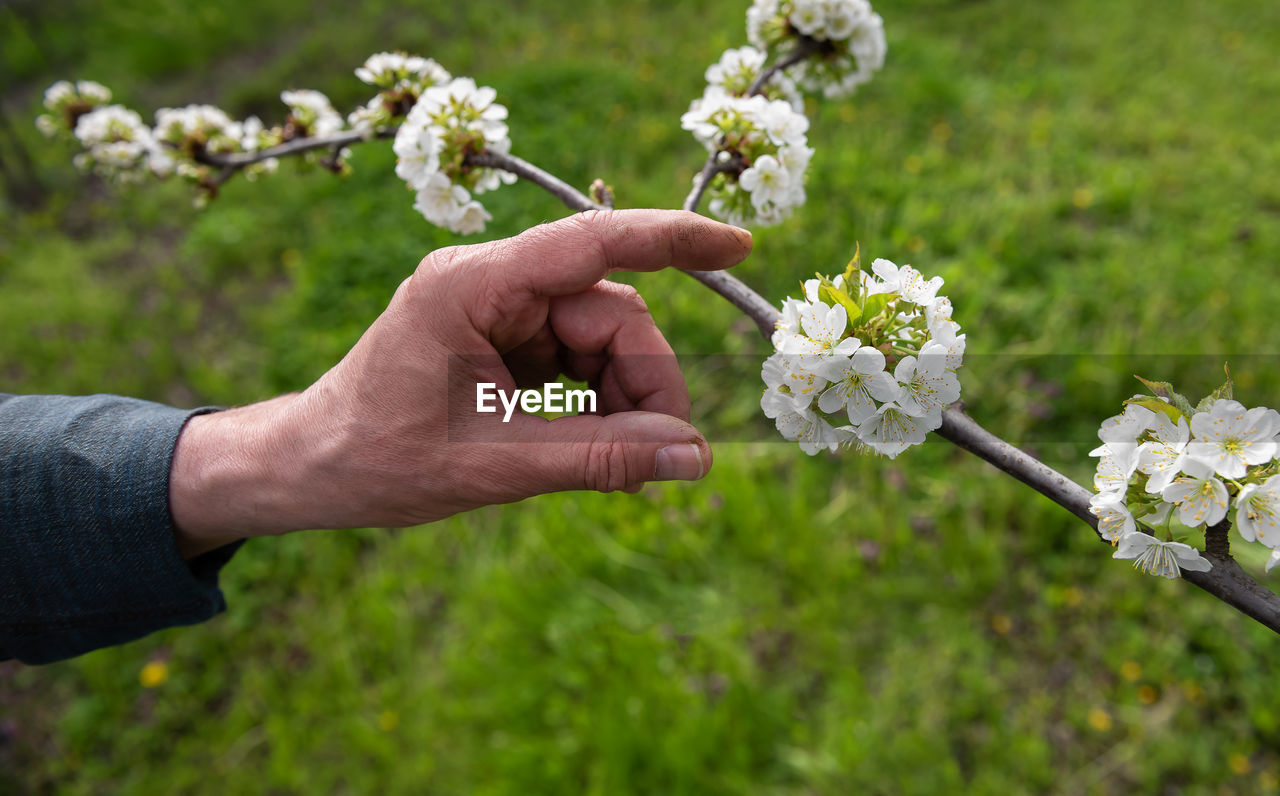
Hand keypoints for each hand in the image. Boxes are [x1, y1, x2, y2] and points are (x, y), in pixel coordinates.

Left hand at [169, 209, 752, 555]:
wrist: (308, 468)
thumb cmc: (375, 460)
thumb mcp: (493, 466)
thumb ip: (597, 458)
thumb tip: (694, 458)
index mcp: (470, 285)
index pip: (589, 244)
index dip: (670, 239)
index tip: (737, 245)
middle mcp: (488, 282)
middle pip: (607, 309)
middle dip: (646, 380)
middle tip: (666, 452)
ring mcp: (495, 309)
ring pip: (599, 337)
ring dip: (624, 396)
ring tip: (623, 461)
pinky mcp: (500, 338)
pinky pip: (575, 358)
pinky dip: (597, 401)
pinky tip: (597, 445)